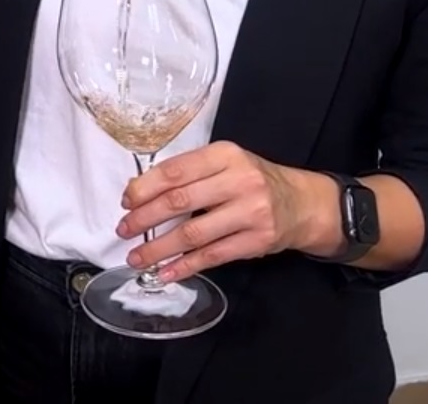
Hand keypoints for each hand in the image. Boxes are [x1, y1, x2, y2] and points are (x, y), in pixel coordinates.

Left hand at [114, 141, 339, 283]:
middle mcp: (239, 181)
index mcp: (225, 155)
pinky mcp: (256, 241)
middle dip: (145, 218)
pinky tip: (165, 272)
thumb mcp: (226, 163)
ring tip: (136, 258)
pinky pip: (212, 256)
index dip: (145, 188)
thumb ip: (190, 173)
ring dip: (159, 249)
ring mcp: (250, 212)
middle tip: (124, 230)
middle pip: (179, 201)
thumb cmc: (253, 181)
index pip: (175, 171)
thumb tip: (139, 191)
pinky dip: (184, 266)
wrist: (302, 204)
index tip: (126, 201)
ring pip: (193, 234)